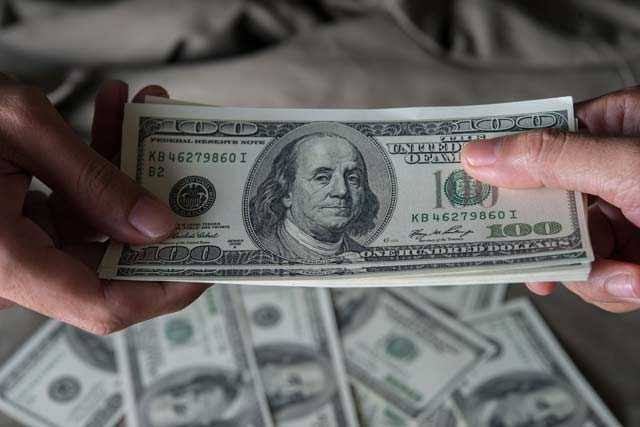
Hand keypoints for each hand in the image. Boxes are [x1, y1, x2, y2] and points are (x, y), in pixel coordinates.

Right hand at [0, 76, 207, 333]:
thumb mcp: (19, 129)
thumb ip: (95, 181)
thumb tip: (160, 228)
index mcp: (7, 262)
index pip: (108, 305)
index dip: (167, 287)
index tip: (210, 257)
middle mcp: (16, 265)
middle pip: (115, 264)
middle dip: (160, 212)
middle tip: (197, 171)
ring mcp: (20, 244)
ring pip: (101, 225)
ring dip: (132, 169)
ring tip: (152, 114)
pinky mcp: (22, 220)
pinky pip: (76, 202)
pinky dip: (99, 161)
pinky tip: (117, 111)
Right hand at [461, 87, 639, 312]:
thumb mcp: (631, 171)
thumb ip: (551, 161)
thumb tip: (476, 155)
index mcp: (617, 127)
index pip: (537, 140)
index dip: (500, 165)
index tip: (463, 187)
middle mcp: (614, 168)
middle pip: (544, 200)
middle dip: (551, 240)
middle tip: (534, 265)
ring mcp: (623, 212)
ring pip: (567, 244)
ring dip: (591, 272)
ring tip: (631, 276)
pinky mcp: (634, 252)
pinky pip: (596, 271)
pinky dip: (612, 287)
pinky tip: (639, 283)